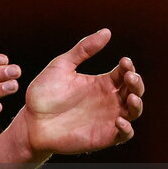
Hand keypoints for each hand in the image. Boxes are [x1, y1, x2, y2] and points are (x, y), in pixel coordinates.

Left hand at [18, 28, 143, 158]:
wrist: (30, 121)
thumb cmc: (44, 93)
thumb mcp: (62, 66)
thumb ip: (83, 50)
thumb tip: (107, 31)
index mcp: (100, 83)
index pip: (123, 73)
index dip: (128, 67)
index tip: (124, 61)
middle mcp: (107, 100)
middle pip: (133, 90)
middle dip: (136, 82)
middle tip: (129, 76)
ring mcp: (107, 119)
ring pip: (133, 111)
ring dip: (137, 104)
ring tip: (131, 96)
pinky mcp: (103, 136)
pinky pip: (124, 135)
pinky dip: (127, 129)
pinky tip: (119, 121)